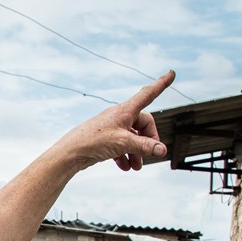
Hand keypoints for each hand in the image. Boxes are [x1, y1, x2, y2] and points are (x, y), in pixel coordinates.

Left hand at [57, 70, 174, 172]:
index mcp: (125, 110)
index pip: (148, 94)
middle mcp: (119, 116)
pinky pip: (120, 146)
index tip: (172, 73)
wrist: (69, 153)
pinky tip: (124, 167)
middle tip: (148, 156)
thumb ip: (144, 146)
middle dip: (147, 141)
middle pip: (143, 124)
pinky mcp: (105, 140)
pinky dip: (124, 156)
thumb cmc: (94, 142)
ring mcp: (112, 128)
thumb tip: (163, 150)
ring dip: (137, 152)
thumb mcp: (123, 143)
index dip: (161, 84)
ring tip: (136, 167)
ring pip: (132, 138)